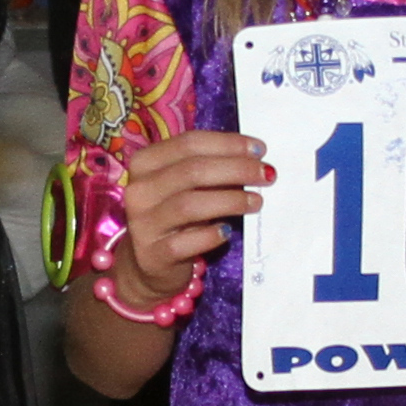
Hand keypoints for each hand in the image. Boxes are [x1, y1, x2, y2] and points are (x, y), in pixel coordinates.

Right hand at [106, 126, 268, 309]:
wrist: (150, 262)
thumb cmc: (176, 216)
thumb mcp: (186, 187)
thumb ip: (210, 169)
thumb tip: (254, 158)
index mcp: (145, 163)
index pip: (189, 143)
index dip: (228, 143)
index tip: (260, 149)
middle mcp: (139, 190)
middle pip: (192, 171)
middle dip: (236, 169)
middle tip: (266, 175)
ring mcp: (143, 224)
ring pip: (190, 204)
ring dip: (230, 200)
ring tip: (256, 201)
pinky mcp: (153, 254)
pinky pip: (187, 242)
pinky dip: (211, 234)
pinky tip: (228, 231)